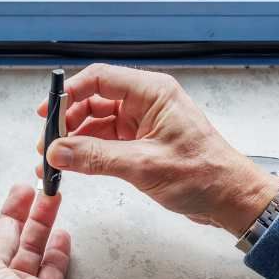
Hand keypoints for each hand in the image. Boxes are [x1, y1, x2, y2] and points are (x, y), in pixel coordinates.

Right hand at [36, 63, 278, 235]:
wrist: (231, 199)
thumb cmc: (204, 175)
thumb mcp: (144, 165)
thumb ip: (96, 157)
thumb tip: (57, 152)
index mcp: (152, 93)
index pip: (100, 79)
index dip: (70, 93)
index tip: (47, 113)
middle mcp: (145, 103)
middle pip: (92, 101)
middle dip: (66, 122)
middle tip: (47, 145)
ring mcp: (141, 123)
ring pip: (94, 123)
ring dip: (72, 141)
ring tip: (53, 161)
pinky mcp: (138, 143)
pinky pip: (102, 142)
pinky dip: (84, 153)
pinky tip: (70, 166)